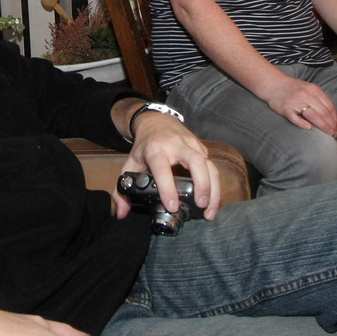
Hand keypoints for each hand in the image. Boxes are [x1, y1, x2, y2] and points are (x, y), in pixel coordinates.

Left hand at [117, 108, 218, 222]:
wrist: (157, 122)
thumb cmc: (145, 146)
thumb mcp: (129, 164)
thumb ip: (121, 190)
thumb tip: (121, 213)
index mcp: (155, 149)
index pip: (162, 168)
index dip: (168, 188)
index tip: (172, 206)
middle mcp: (176, 145)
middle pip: (195, 161)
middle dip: (202, 185)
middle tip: (201, 206)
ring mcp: (192, 145)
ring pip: (209, 164)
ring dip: (213, 189)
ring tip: (209, 212)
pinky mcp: (202, 148)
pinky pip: (213, 167)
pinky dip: (215, 186)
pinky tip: (212, 202)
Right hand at [261, 76, 336, 136]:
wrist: (273, 84)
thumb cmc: (293, 89)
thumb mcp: (309, 89)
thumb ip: (319, 99)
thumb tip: (332, 116)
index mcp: (314, 90)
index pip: (329, 107)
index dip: (335, 119)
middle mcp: (306, 95)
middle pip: (323, 112)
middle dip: (331, 125)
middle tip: (335, 134)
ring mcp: (295, 101)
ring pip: (312, 115)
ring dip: (322, 126)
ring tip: (328, 134)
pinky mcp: (285, 108)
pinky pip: (294, 118)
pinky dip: (302, 123)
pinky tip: (309, 129)